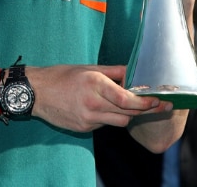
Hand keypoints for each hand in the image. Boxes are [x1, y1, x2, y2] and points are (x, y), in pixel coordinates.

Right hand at [28, 64, 170, 132]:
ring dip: (128, 114)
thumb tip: (132, 72)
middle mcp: (92, 103)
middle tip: (160, 105)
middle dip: (144, 110)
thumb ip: (112, 71)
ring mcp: (87, 118)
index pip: (127, 99)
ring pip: (119, 121)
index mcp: (94, 84)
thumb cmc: (61, 76)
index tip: (158, 101)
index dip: (145, 102)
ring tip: (134, 105)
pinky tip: (104, 108)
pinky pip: (104, 124)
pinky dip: (109, 116)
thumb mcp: (88, 68)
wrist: (36, 92)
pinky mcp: (83, 128)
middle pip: (127, 113)